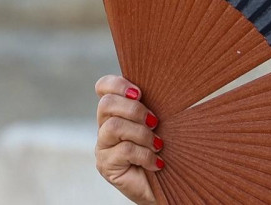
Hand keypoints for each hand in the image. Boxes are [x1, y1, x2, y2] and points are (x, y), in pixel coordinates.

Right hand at [94, 75, 163, 204]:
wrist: (167, 185)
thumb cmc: (166, 151)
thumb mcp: (161, 124)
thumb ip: (153, 106)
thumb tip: (167, 84)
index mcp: (117, 112)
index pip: (103, 87)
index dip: (117, 84)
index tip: (139, 93)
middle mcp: (105, 126)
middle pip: (106, 104)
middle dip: (134, 110)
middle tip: (155, 122)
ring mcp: (103, 146)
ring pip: (114, 126)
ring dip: (141, 134)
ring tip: (158, 144)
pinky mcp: (106, 165)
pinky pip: (123, 150)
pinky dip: (145, 155)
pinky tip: (156, 162)